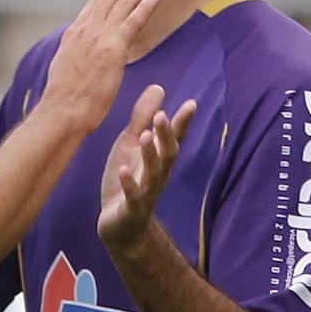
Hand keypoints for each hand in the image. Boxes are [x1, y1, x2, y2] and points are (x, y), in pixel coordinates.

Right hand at [43, 0, 160, 132]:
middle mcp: (86, 29)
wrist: (61, 112)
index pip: (96, 4)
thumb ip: (76, 53)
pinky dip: (145, 6)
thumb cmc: (63, 100)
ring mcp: (100, 37)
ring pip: (123, 1)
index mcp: (75, 33)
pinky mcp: (113, 50)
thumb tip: (81, 51)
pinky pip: (133, 21)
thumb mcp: (65, 68)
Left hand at [97, 85, 195, 249]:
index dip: (182, 122)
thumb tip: (159, 87)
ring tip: (146, 136)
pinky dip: (130, 184)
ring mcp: (146, 193)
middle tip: (162, 115)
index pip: (174, 138)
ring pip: (153, 174)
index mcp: (159, 159)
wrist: (119, 225)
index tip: (191, 104)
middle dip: (167, 136)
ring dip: (151, 156)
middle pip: (168, 154)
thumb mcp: (131, 145)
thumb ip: (143, 118)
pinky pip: (133, 197)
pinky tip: (125, 170)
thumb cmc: (127, 180)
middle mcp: (158, 175)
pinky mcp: (131, 209)